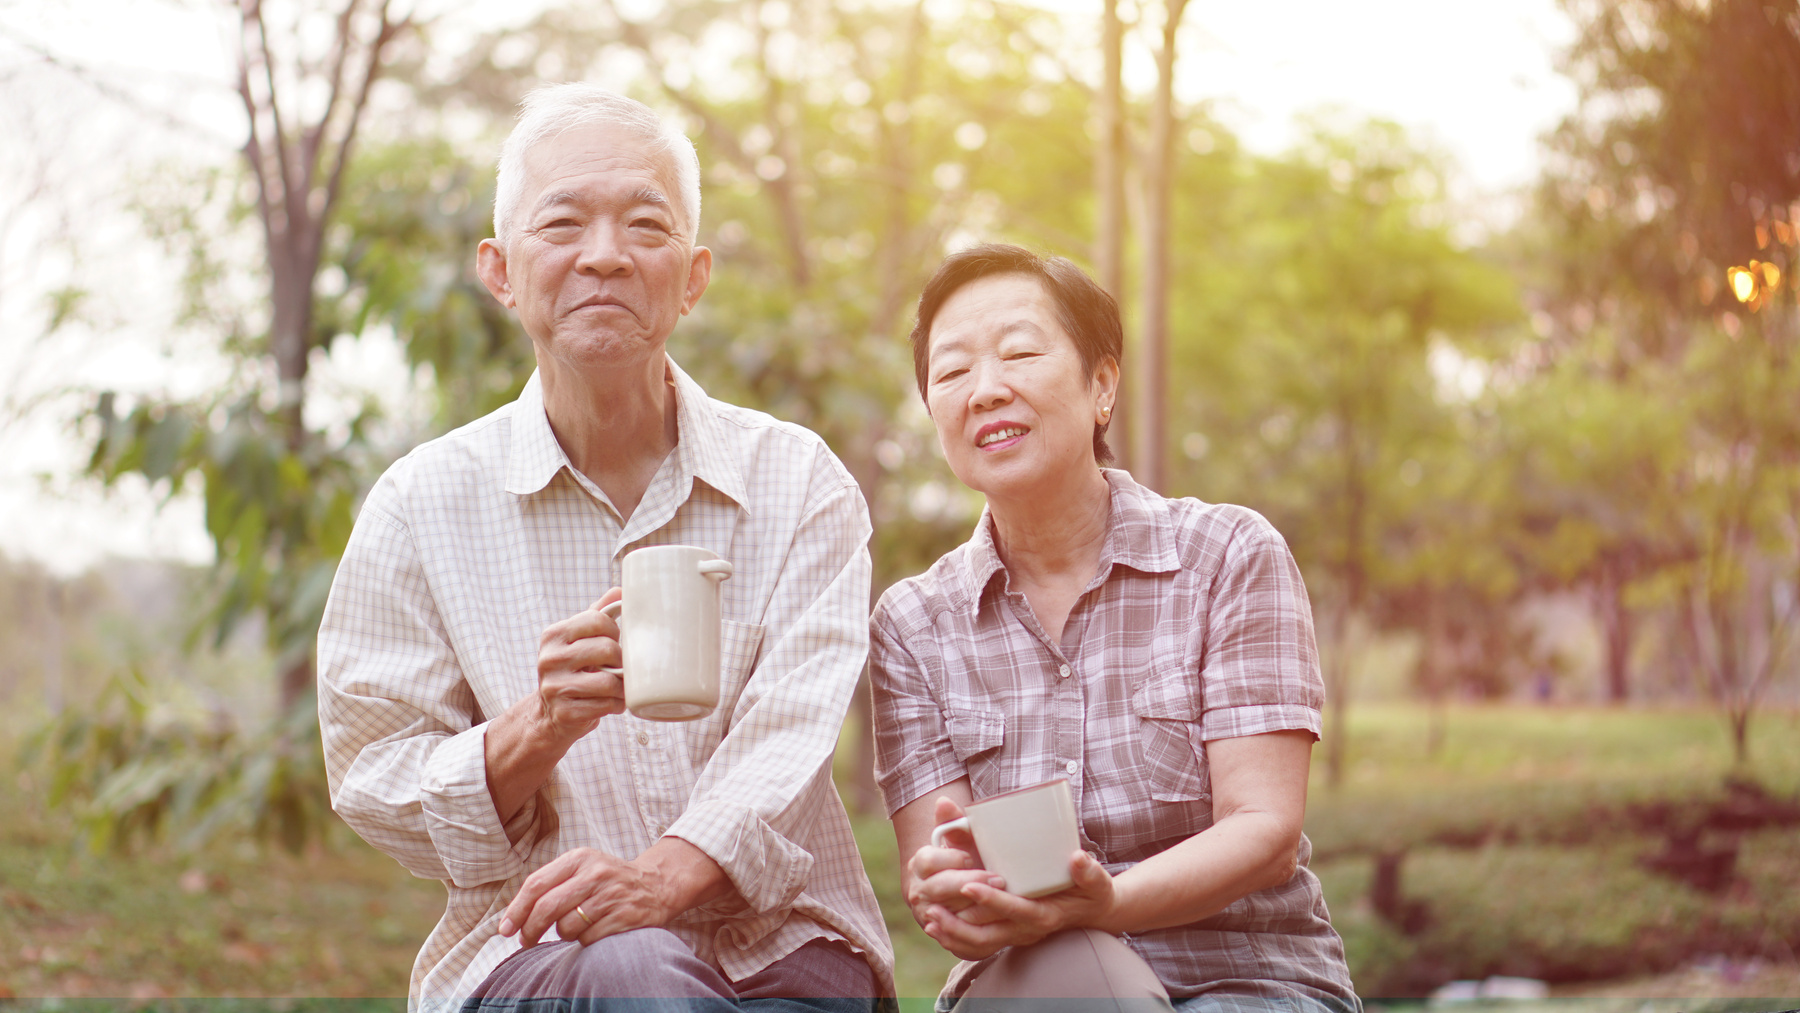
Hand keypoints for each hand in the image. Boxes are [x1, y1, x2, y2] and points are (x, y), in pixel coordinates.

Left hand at [497, 847, 674, 946]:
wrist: (656, 885)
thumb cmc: (609, 880)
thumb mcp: (583, 868)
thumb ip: (551, 884)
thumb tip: (514, 917)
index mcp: (579, 858)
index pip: (536, 884)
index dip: (516, 910)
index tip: (506, 929)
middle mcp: (595, 874)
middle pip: (547, 908)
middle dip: (530, 929)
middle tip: (526, 940)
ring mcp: (611, 896)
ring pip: (566, 926)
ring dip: (563, 934)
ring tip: (576, 925)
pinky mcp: (624, 917)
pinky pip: (588, 938)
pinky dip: (584, 940)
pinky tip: (594, 929)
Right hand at [531, 588, 626, 741]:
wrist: (547, 713)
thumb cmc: (572, 669)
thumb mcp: (578, 639)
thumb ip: (597, 613)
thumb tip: (620, 590)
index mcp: (554, 635)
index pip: (597, 620)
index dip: (615, 631)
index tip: (615, 642)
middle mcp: (549, 659)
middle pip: (607, 649)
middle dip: (622, 660)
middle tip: (620, 667)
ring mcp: (554, 687)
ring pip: (609, 681)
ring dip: (622, 687)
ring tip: (619, 687)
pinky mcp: (565, 712)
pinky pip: (606, 705)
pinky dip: (616, 705)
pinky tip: (611, 702)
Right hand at [905, 797, 1005, 930]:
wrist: (958, 895)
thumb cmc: (964, 861)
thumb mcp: (961, 842)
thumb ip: (953, 822)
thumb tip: (944, 802)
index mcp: (919, 865)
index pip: (927, 860)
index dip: (950, 858)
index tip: (970, 856)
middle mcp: (919, 892)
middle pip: (939, 888)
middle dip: (969, 882)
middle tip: (997, 878)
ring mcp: (930, 917)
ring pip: (949, 915)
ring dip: (976, 909)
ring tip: (1002, 899)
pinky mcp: (945, 937)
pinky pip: (957, 940)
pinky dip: (976, 932)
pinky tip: (997, 923)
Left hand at [920, 849, 1115, 960]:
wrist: (1092, 912)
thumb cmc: (1091, 891)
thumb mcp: (1094, 879)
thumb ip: (1088, 869)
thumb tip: (1077, 858)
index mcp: (1044, 913)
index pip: (1013, 909)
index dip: (990, 899)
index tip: (967, 885)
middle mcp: (1027, 929)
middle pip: (988, 932)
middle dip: (958, 922)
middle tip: (932, 907)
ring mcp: (1017, 935)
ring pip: (979, 943)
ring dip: (953, 933)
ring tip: (929, 919)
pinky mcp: (1008, 934)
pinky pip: (979, 945)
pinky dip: (956, 940)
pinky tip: (937, 928)